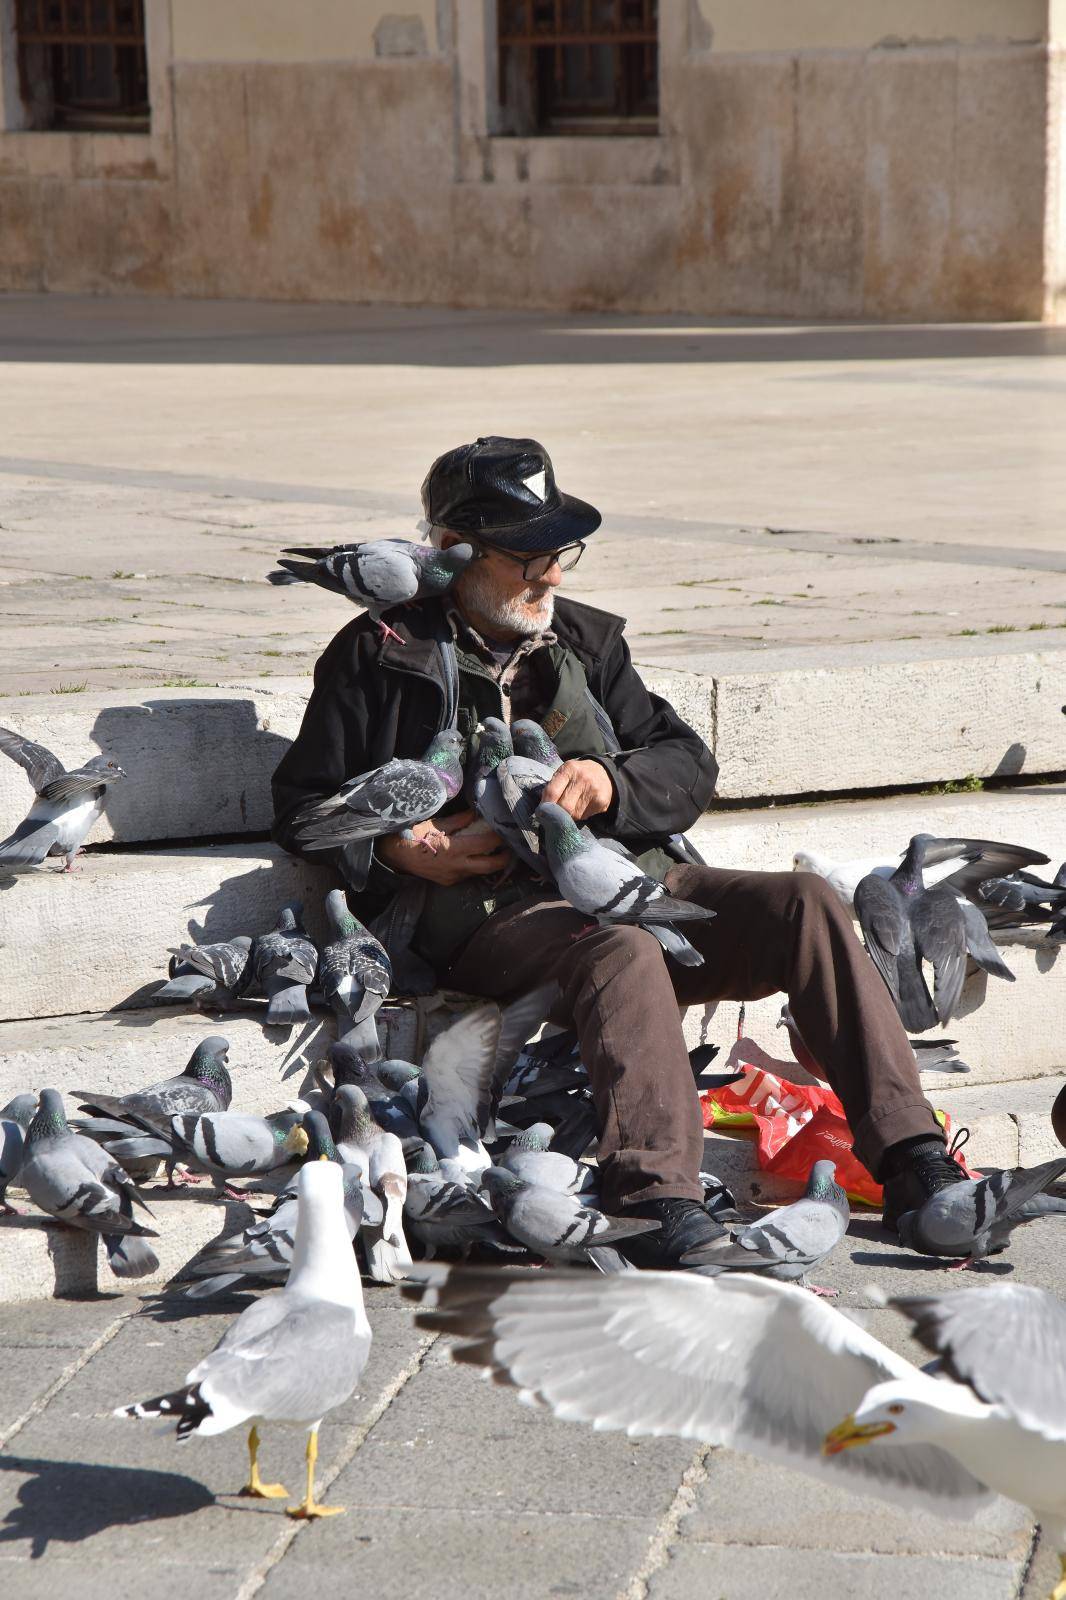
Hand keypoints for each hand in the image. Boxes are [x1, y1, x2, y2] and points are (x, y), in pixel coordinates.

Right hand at [376, 809, 511, 885]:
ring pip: (479, 872)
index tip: (506, 829)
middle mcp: (457, 866)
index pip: (485, 844)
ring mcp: (453, 877)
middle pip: (490, 866)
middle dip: (504, 858)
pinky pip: (467, 874)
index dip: (498, 837)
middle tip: (512, 848)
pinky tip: (475, 857)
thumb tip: (475, 813)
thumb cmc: (413, 836)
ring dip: (489, 862)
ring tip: (496, 851)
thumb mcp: (436, 824)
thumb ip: (459, 820)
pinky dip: (474, 866)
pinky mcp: (448, 882)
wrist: (395, 857)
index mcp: (454, 849)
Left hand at [540, 759, 613, 821]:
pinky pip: (584, 816)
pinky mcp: (601, 801)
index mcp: (569, 769)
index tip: (541, 812)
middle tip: (553, 815)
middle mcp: (582, 779)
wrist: (604, 773)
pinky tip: (582, 806)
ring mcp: (593, 791)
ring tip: (571, 807)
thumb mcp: (565, 772)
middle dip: (557, 814)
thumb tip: (543, 809)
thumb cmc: (577, 774)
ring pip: (574, 815)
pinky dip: (579, 815)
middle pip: (564, 806)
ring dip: (569, 816)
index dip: (545, 805)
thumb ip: (553, 786)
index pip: (552, 792)